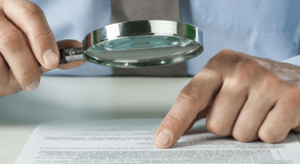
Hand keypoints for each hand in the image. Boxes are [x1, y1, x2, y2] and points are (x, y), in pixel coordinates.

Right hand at [0, 0, 84, 97]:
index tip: (51, 62)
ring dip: (7, 76)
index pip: (31, 14)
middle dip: (27, 66)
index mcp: (12, 7)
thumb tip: (78, 49)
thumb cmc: (8, 55)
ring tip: (7, 76)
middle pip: (12, 39)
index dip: (43, 39)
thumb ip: (53, 48)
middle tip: (33, 82)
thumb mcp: (31, 48)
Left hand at [154, 49, 299, 147]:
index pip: (190, 97)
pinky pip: (267, 136)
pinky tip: (275, 116)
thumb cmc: (253, 84)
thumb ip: (200, 102)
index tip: (162, 141)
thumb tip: (170, 130)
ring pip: (241, 134)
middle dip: (227, 126)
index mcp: (219, 65)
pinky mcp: (292, 98)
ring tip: (259, 113)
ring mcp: (268, 82)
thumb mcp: (224, 84)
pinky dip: (270, 133)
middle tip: (241, 112)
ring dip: (249, 131)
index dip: (174, 122)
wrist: (296, 77)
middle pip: (216, 125)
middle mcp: (242, 69)